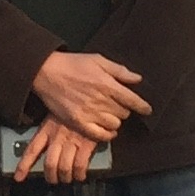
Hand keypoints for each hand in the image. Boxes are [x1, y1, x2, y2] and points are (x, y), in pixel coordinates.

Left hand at [12, 117, 102, 184]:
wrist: (95, 100)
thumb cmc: (76, 108)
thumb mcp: (57, 114)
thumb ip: (51, 130)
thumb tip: (45, 149)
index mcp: (47, 128)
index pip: (32, 149)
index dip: (24, 165)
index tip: (18, 178)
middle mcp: (57, 136)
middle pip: (49, 164)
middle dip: (51, 176)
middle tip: (54, 180)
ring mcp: (72, 141)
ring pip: (63, 167)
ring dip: (65, 177)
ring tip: (68, 178)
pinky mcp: (86, 144)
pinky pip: (79, 165)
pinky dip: (79, 174)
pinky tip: (80, 175)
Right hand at [30, 50, 148, 142]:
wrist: (47, 72)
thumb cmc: (73, 64)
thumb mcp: (99, 60)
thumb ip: (120, 71)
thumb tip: (138, 79)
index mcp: (107, 84)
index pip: (133, 100)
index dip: (143, 107)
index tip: (147, 110)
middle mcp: (100, 100)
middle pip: (124, 113)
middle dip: (124, 110)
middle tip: (118, 107)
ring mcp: (89, 113)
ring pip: (114, 125)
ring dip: (115, 122)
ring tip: (110, 116)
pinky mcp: (78, 122)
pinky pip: (99, 135)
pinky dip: (107, 135)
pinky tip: (108, 131)